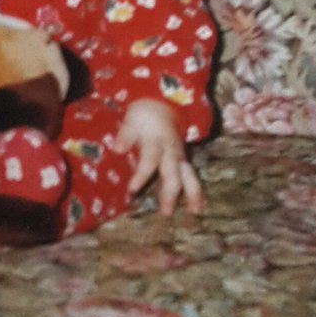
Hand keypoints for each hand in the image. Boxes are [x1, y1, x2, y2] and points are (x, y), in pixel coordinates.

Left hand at [114, 98, 203, 215]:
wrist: (163, 104)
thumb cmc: (144, 115)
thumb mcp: (131, 120)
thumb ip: (125, 135)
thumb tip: (117, 149)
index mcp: (156, 141)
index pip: (150, 160)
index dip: (142, 176)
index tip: (132, 190)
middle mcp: (171, 151)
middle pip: (173, 174)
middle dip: (171, 193)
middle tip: (166, 212)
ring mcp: (180, 156)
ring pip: (189, 176)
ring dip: (193, 194)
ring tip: (195, 212)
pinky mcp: (183, 160)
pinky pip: (192, 176)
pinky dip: (196, 190)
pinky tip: (198, 205)